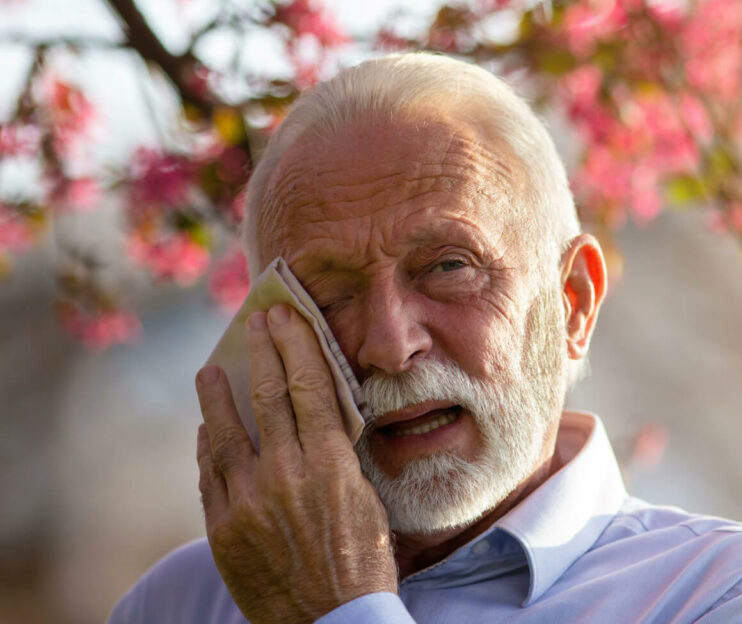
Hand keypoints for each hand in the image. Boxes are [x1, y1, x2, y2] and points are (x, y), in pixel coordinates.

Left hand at [196, 303, 397, 623]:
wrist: (331, 623)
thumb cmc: (362, 562)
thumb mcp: (366, 499)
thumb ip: (339, 455)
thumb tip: (320, 414)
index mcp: (330, 466)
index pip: (309, 388)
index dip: (295, 346)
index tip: (285, 317)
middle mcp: (286, 476)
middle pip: (268, 399)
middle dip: (262, 353)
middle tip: (255, 322)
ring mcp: (248, 503)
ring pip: (226, 434)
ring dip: (217, 397)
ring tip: (209, 370)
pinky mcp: (223, 529)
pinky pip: (210, 476)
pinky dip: (208, 448)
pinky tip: (207, 430)